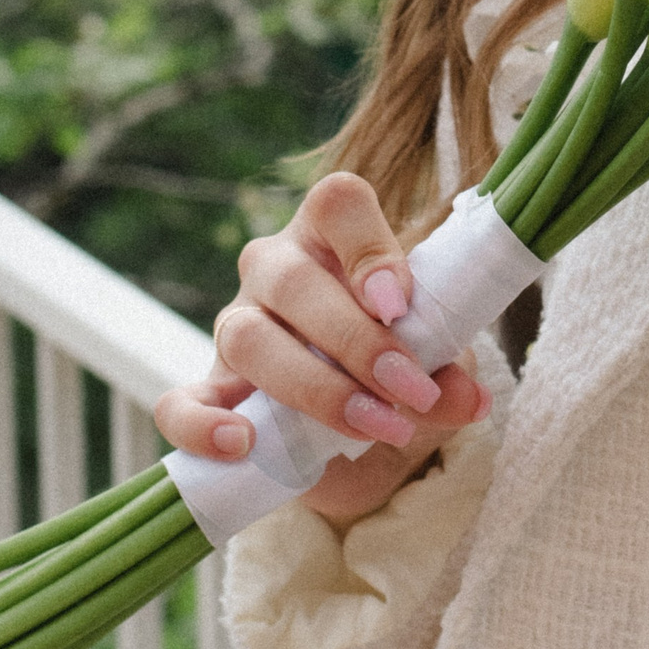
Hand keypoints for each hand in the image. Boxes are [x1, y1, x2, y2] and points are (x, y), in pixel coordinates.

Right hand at [152, 172, 488, 524]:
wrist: (358, 418)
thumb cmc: (395, 358)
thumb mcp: (432, 359)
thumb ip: (449, 371)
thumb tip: (469, 399)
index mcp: (333, 235)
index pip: (338, 204)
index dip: (369, 247)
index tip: (402, 304)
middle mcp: (275, 268)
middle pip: (294, 283)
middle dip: (358, 343)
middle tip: (411, 391)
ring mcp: (234, 326)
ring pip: (246, 337)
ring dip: (314, 388)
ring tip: (374, 427)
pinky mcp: (208, 389)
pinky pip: (180, 402)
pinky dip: (203, 425)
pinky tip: (243, 444)